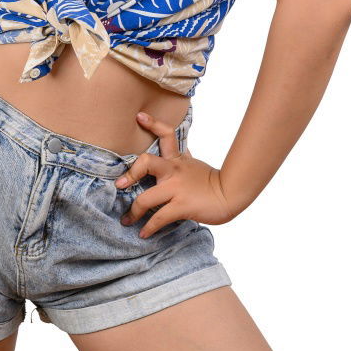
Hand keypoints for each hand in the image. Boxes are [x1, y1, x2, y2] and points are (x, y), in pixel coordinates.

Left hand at [115, 111, 236, 237]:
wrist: (231, 194)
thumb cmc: (211, 180)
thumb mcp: (193, 163)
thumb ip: (181, 157)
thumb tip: (172, 148)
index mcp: (177, 159)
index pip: (166, 134)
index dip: (152, 123)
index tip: (139, 116)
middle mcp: (173, 171)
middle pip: (146, 162)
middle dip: (130, 174)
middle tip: (120, 185)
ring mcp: (176, 189)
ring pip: (146, 198)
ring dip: (133, 211)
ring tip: (127, 220)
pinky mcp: (181, 206)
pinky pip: (159, 218)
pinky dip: (149, 227)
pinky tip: (143, 233)